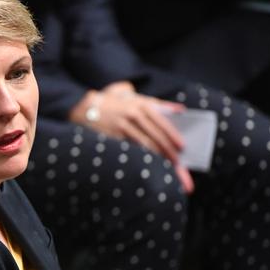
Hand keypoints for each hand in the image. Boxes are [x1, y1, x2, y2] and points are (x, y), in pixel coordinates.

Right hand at [69, 81, 193, 192]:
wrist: (86, 107)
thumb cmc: (116, 103)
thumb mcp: (136, 98)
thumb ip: (158, 104)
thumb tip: (180, 110)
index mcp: (142, 105)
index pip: (162, 122)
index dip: (173, 136)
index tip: (183, 147)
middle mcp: (133, 116)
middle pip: (156, 138)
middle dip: (170, 154)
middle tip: (180, 166)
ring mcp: (122, 128)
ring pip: (146, 147)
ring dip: (160, 161)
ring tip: (170, 172)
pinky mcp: (113, 139)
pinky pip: (133, 151)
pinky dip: (144, 160)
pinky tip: (151, 168)